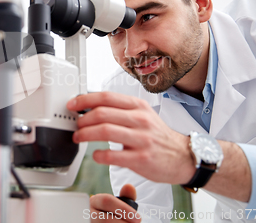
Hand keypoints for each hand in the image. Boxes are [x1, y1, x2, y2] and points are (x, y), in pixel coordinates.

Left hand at [68, 92, 194, 184]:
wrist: (183, 156)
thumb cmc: (157, 136)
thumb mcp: (143, 115)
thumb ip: (120, 110)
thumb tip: (91, 107)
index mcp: (138, 106)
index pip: (106, 97)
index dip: (85, 99)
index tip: (72, 104)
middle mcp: (140, 120)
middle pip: (102, 113)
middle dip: (82, 119)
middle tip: (75, 125)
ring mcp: (141, 139)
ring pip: (105, 131)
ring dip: (85, 134)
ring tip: (79, 138)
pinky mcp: (141, 158)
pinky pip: (113, 155)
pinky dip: (99, 155)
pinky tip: (95, 155)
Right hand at [89, 184, 140, 221]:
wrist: (105, 221)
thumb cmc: (114, 214)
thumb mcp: (120, 205)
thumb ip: (127, 197)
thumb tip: (129, 186)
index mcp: (95, 201)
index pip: (106, 201)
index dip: (123, 209)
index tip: (137, 217)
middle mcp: (89, 212)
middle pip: (104, 219)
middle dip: (123, 222)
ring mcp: (89, 222)